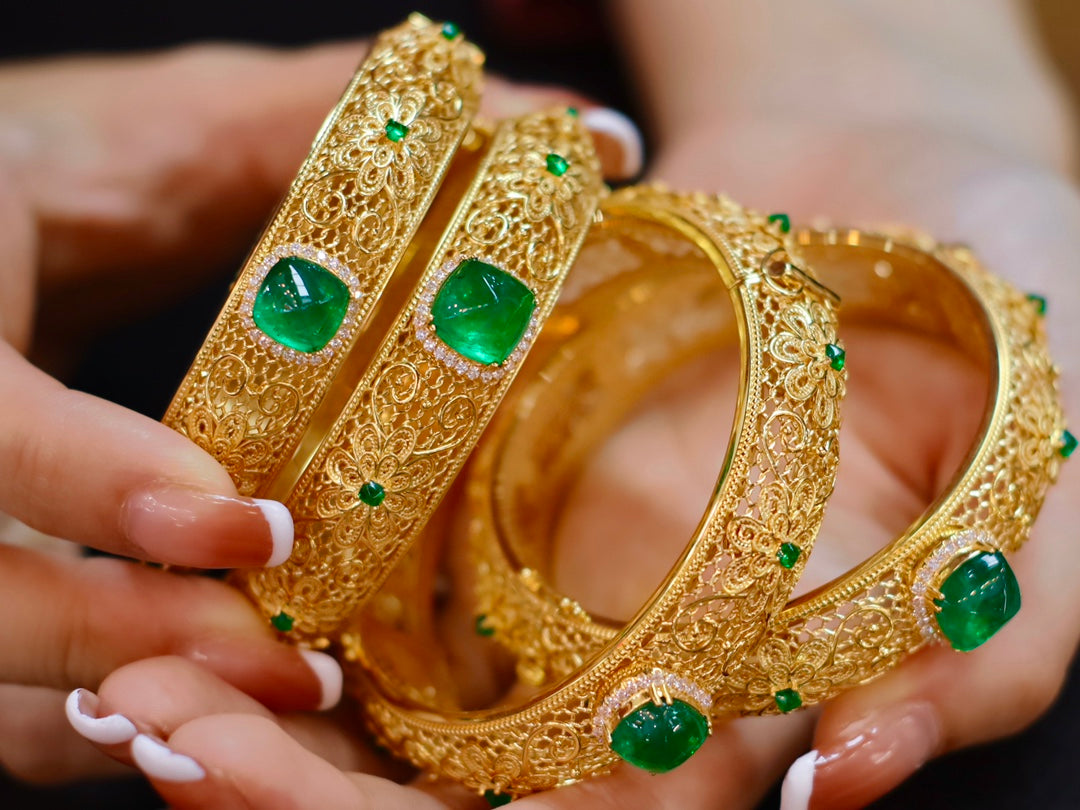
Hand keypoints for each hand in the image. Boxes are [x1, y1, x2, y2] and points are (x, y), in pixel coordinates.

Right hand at [0, 40, 641, 783]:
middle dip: (142, 637)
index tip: (262, 526)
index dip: (109, 488)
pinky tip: (224, 676)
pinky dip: (112, 697)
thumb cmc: (60, 155)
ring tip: (293, 684)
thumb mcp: (175, 124)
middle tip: (303, 656)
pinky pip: (11, 688)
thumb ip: (334, 117)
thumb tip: (586, 132)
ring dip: (139, 688)